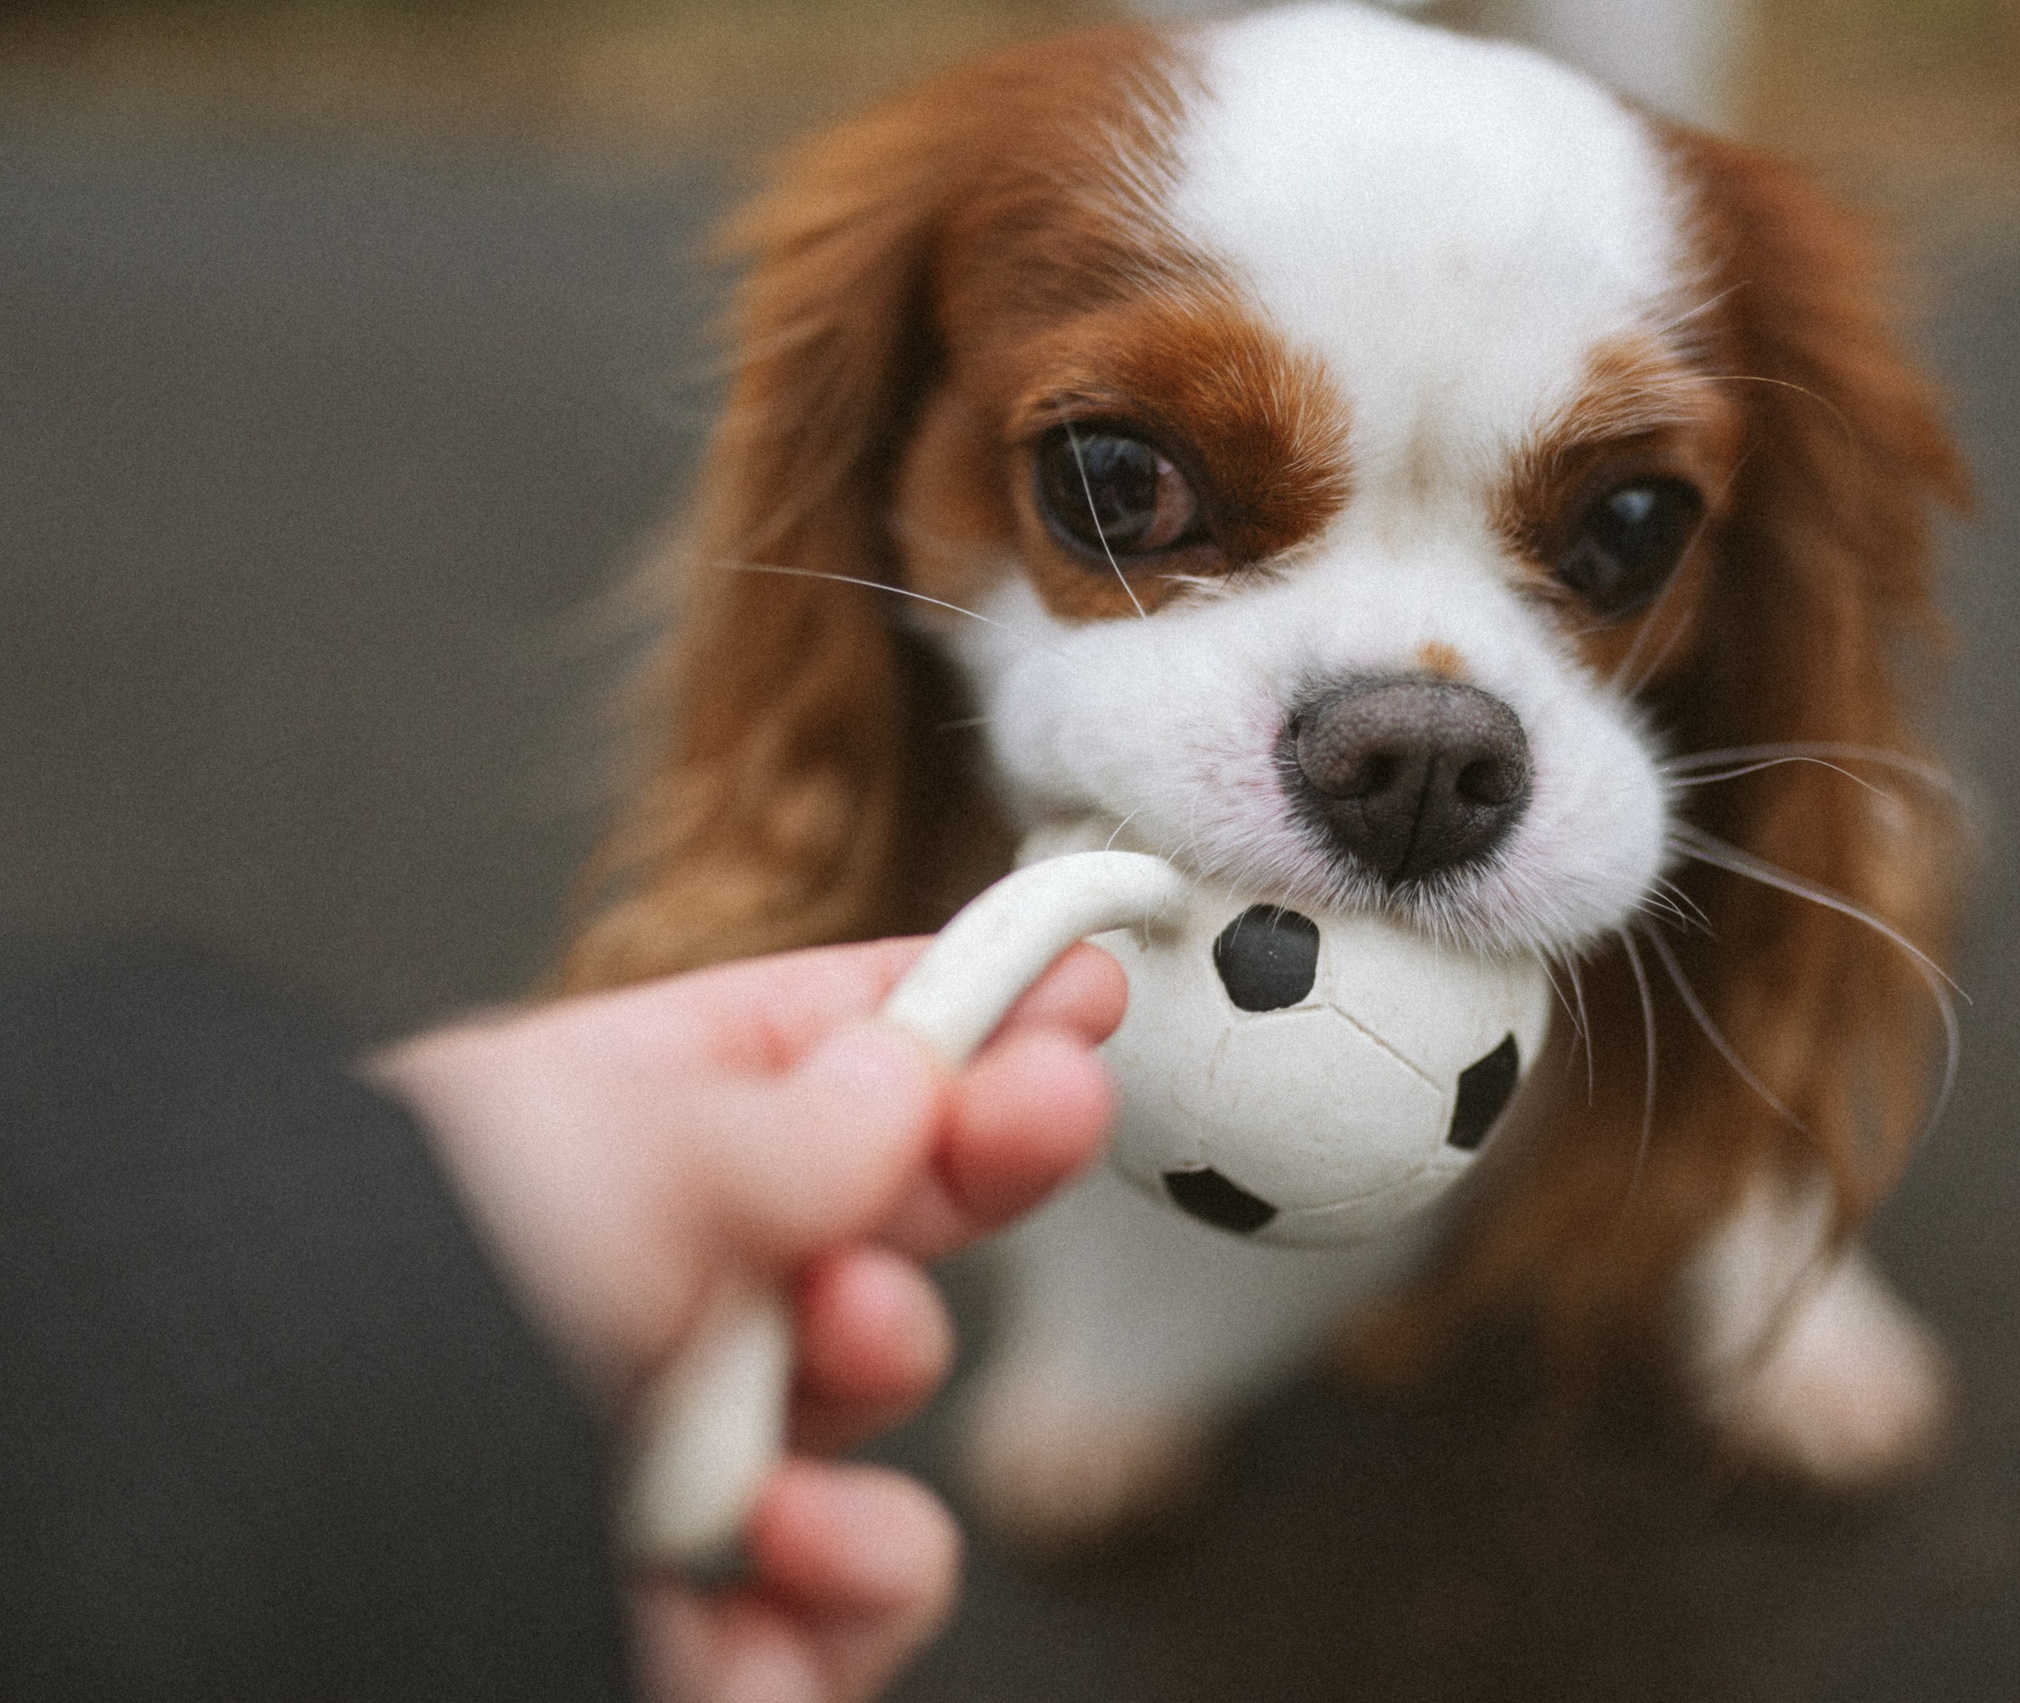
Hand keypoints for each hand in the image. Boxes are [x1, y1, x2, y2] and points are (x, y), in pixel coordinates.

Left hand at [377, 937, 1126, 1702]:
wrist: (295, 1547)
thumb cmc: (388, 1298)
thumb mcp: (622, 1137)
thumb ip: (802, 1111)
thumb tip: (908, 1071)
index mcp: (585, 1149)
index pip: (799, 1053)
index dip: (942, 1007)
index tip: (1064, 978)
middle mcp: (637, 1300)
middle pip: (866, 1207)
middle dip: (967, 1158)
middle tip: (1050, 1108)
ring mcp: (682, 1460)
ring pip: (887, 1384)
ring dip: (885, 1353)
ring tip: (818, 1348)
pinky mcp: (722, 1626)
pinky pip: (873, 1583)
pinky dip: (859, 1560)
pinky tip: (777, 1533)